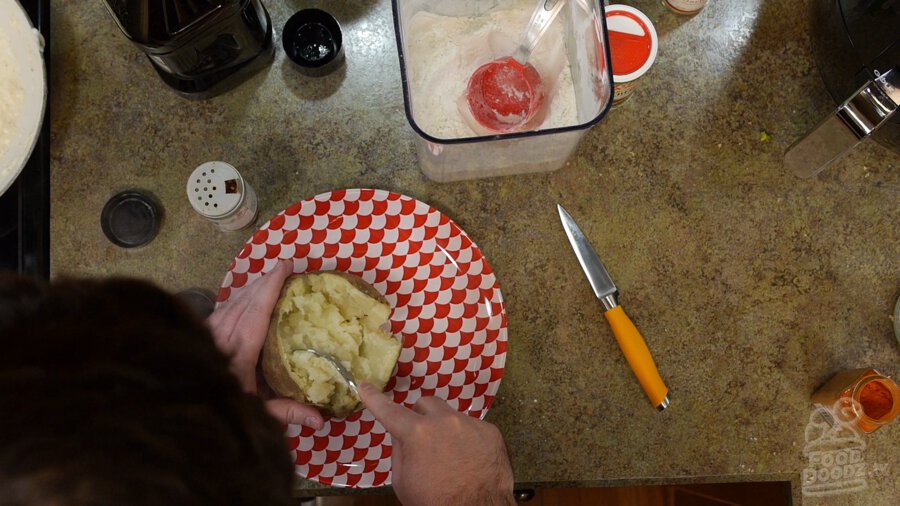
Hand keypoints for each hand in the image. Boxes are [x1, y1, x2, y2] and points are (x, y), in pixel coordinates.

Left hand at [207, 261, 322, 429]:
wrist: (177, 409)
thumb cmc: (220, 413)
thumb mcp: (256, 415)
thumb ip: (287, 414)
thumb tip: (322, 421)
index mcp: (239, 353)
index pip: (257, 310)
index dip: (272, 286)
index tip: (286, 266)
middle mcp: (222, 336)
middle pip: (246, 299)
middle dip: (266, 281)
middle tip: (286, 267)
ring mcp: (209, 333)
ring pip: (233, 301)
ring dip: (253, 287)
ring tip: (271, 277)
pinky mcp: (202, 334)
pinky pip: (224, 308)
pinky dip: (239, 297)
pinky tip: (248, 296)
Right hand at [359, 383, 514, 505]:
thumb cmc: (435, 502)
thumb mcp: (404, 482)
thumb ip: (400, 451)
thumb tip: (402, 435)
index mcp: (418, 434)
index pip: (390, 411)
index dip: (374, 399)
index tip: (365, 386)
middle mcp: (445, 421)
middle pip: (426, 404)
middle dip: (421, 417)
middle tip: (423, 438)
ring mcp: (471, 424)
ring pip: (452, 416)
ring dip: (446, 430)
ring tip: (451, 457)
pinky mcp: (491, 431)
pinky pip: (473, 428)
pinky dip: (468, 441)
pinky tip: (470, 461)